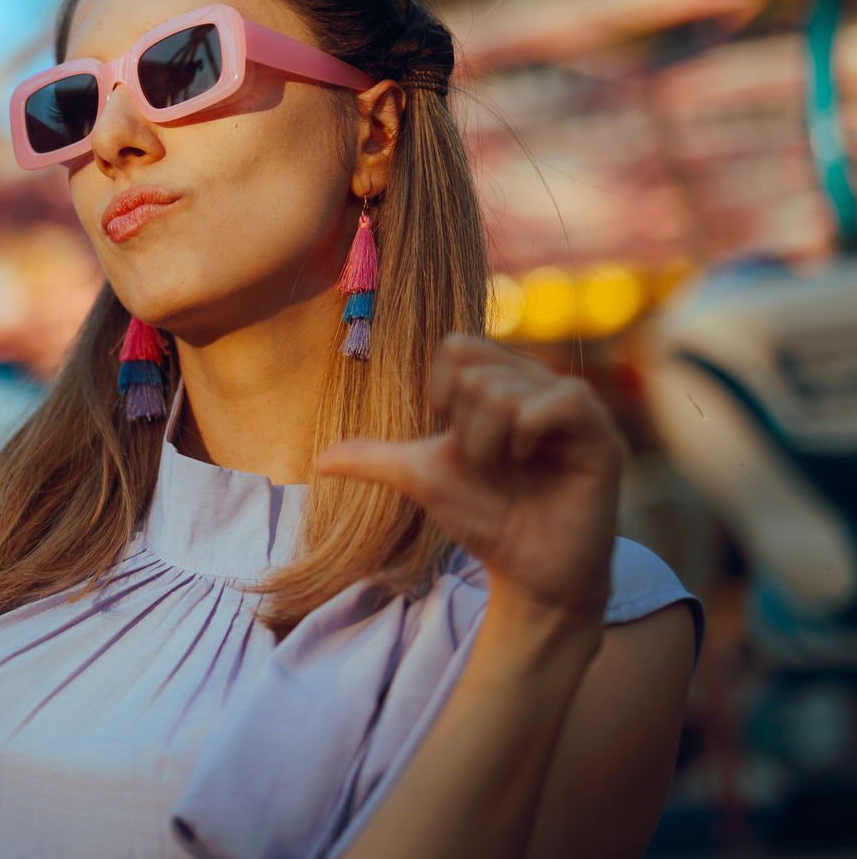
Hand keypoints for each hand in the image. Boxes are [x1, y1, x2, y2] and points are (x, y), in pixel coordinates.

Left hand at [316, 334, 623, 619]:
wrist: (527, 572)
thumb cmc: (482, 517)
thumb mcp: (421, 478)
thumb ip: (375, 458)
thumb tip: (317, 461)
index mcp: (499, 383)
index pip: (456, 347)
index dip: (442, 393)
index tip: (453, 434)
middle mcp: (538, 385)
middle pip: (475, 373)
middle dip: (466, 431)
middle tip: (488, 463)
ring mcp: (573, 407)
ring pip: (507, 390)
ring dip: (492, 441)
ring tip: (510, 468)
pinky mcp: (602, 434)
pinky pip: (564, 398)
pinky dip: (532, 431)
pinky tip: (533, 460)